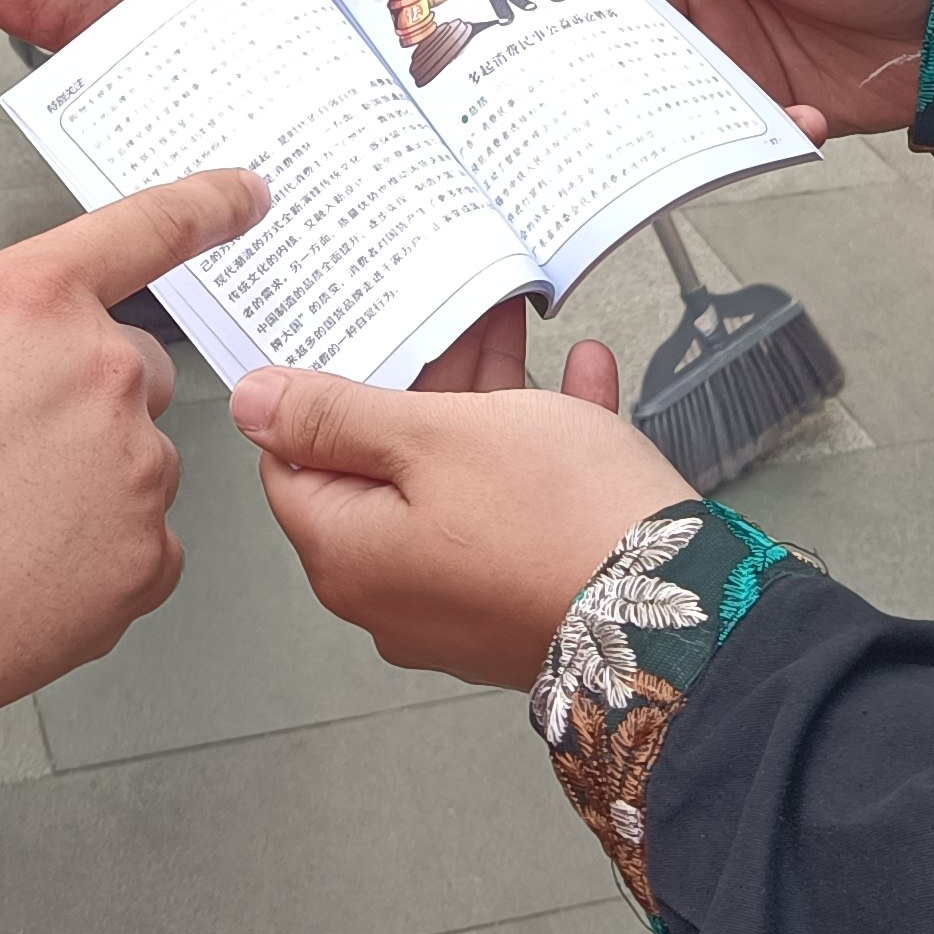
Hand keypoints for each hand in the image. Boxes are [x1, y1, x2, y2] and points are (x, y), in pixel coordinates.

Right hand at [0, 171, 261, 752]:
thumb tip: (17, 371)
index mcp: (29, 301)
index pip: (147, 229)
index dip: (207, 205)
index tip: (248, 195)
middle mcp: (99, 371)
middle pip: (133, 374)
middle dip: (82, 410)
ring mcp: (133, 469)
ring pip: (134, 469)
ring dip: (83, 494)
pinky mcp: (145, 563)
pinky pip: (142, 553)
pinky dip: (92, 569)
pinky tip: (14, 584)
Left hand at [234, 344, 687, 688]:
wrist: (679, 614)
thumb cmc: (557, 525)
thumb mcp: (433, 436)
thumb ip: (336, 415)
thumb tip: (254, 404)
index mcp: (349, 553)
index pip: (293, 461)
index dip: (319, 392)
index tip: (353, 339)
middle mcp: (393, 591)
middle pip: (382, 466)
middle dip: (421, 383)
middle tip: (447, 319)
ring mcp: (460, 601)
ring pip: (457, 480)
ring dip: (488, 405)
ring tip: (516, 334)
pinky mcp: (523, 597)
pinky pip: (517, 511)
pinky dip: (541, 449)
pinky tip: (580, 382)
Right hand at [568, 0, 933, 138]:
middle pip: (610, 22)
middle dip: (580, 46)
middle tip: (547, 68)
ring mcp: (726, 49)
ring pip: (655, 84)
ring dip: (650, 101)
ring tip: (643, 113)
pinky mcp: (762, 101)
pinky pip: (724, 130)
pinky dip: (734, 135)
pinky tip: (782, 119)